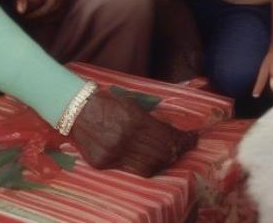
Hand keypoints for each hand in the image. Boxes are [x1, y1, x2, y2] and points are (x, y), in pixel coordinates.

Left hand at [7, 0, 71, 20]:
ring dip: (45, 19)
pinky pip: (63, 6)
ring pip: (58, 8)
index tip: (16, 14)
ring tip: (31, 21)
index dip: (25, 10)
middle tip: (23, 20)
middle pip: (49, 6)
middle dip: (35, 17)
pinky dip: (53, 15)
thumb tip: (21, 11)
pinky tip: (42, 17)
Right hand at [70, 90, 195, 175]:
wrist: (79, 110)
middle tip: (186, 146)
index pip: (167, 136)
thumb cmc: (109, 103)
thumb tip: (172, 132)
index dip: (183, 139)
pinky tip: (152, 161)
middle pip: (160, 153)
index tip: (193, 138)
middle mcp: (125, 139)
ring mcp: (113, 154)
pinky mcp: (103, 163)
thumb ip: (150, 120)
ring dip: (164, 162)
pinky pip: (130, 169)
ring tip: (172, 156)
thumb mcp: (133, 105)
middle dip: (177, 151)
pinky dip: (144, 166)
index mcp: (134, 120)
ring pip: (147, 167)